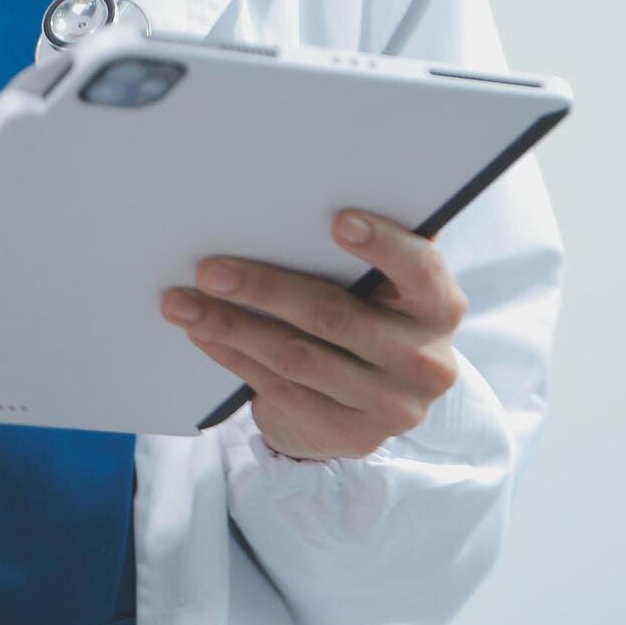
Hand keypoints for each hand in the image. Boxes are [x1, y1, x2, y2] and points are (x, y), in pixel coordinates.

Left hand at [160, 211, 466, 460]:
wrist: (374, 404)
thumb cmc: (373, 321)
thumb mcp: (387, 290)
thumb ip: (371, 253)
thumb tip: (321, 189)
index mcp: (440, 308)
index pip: (420, 269)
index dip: (383, 245)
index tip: (338, 220)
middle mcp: (424, 361)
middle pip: (335, 316)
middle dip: (264, 289)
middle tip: (210, 270)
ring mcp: (388, 407)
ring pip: (296, 357)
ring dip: (232, 327)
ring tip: (185, 303)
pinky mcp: (349, 436)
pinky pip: (280, 389)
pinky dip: (234, 357)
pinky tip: (204, 334)